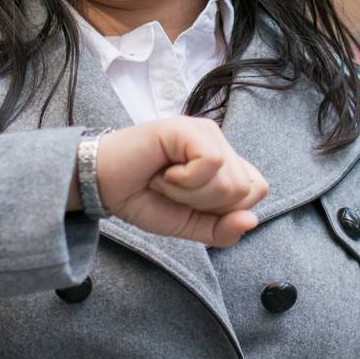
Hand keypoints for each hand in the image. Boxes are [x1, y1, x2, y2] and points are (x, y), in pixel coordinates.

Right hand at [93, 117, 268, 247]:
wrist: (103, 187)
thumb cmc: (144, 199)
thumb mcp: (188, 226)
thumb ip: (221, 230)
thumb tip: (252, 220)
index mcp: (225, 162)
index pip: (256, 190)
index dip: (224, 210)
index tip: (190, 202)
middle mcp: (219, 142)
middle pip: (244, 190)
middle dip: (204, 203)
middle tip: (173, 190)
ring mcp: (204, 132)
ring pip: (229, 180)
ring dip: (189, 193)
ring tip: (165, 179)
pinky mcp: (187, 128)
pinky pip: (211, 163)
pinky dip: (184, 180)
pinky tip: (163, 172)